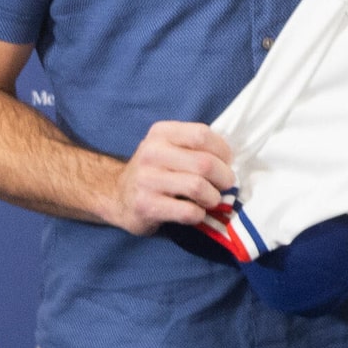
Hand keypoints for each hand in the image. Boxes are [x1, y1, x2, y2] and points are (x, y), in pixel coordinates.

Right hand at [110, 120, 237, 235]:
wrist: (117, 196)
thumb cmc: (154, 171)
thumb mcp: (168, 147)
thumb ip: (195, 147)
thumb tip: (230, 160)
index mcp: (161, 133)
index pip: (202, 135)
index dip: (223, 151)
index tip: (226, 162)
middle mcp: (151, 153)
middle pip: (204, 163)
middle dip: (224, 177)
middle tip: (225, 185)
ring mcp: (147, 180)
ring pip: (198, 187)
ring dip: (213, 197)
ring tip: (211, 200)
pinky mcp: (146, 206)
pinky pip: (187, 211)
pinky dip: (199, 214)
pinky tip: (195, 213)